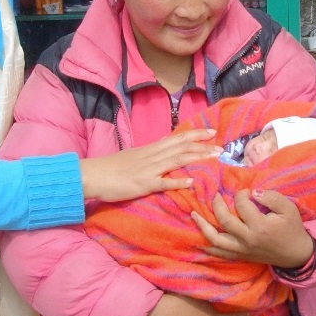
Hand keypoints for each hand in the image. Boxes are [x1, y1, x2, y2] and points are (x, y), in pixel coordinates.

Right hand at [79, 128, 219, 201]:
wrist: (93, 174)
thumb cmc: (112, 167)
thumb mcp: (134, 154)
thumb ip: (151, 151)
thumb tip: (166, 144)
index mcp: (150, 149)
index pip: (177, 138)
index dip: (195, 134)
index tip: (212, 131)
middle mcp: (152, 156)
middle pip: (181, 147)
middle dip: (203, 145)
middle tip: (222, 145)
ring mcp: (148, 169)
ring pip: (177, 160)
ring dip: (197, 158)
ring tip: (215, 157)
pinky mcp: (143, 184)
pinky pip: (163, 182)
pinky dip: (178, 181)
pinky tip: (192, 182)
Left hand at [191, 189, 314, 268]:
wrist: (296, 254)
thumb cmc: (292, 229)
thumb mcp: (289, 209)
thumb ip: (271, 197)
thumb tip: (253, 192)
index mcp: (260, 226)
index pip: (242, 205)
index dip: (242, 194)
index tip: (246, 192)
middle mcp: (247, 239)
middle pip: (224, 220)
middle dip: (217, 204)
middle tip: (216, 195)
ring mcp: (242, 250)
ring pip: (216, 239)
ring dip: (203, 226)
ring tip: (193, 214)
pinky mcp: (240, 256)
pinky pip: (220, 253)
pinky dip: (208, 247)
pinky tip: (200, 239)